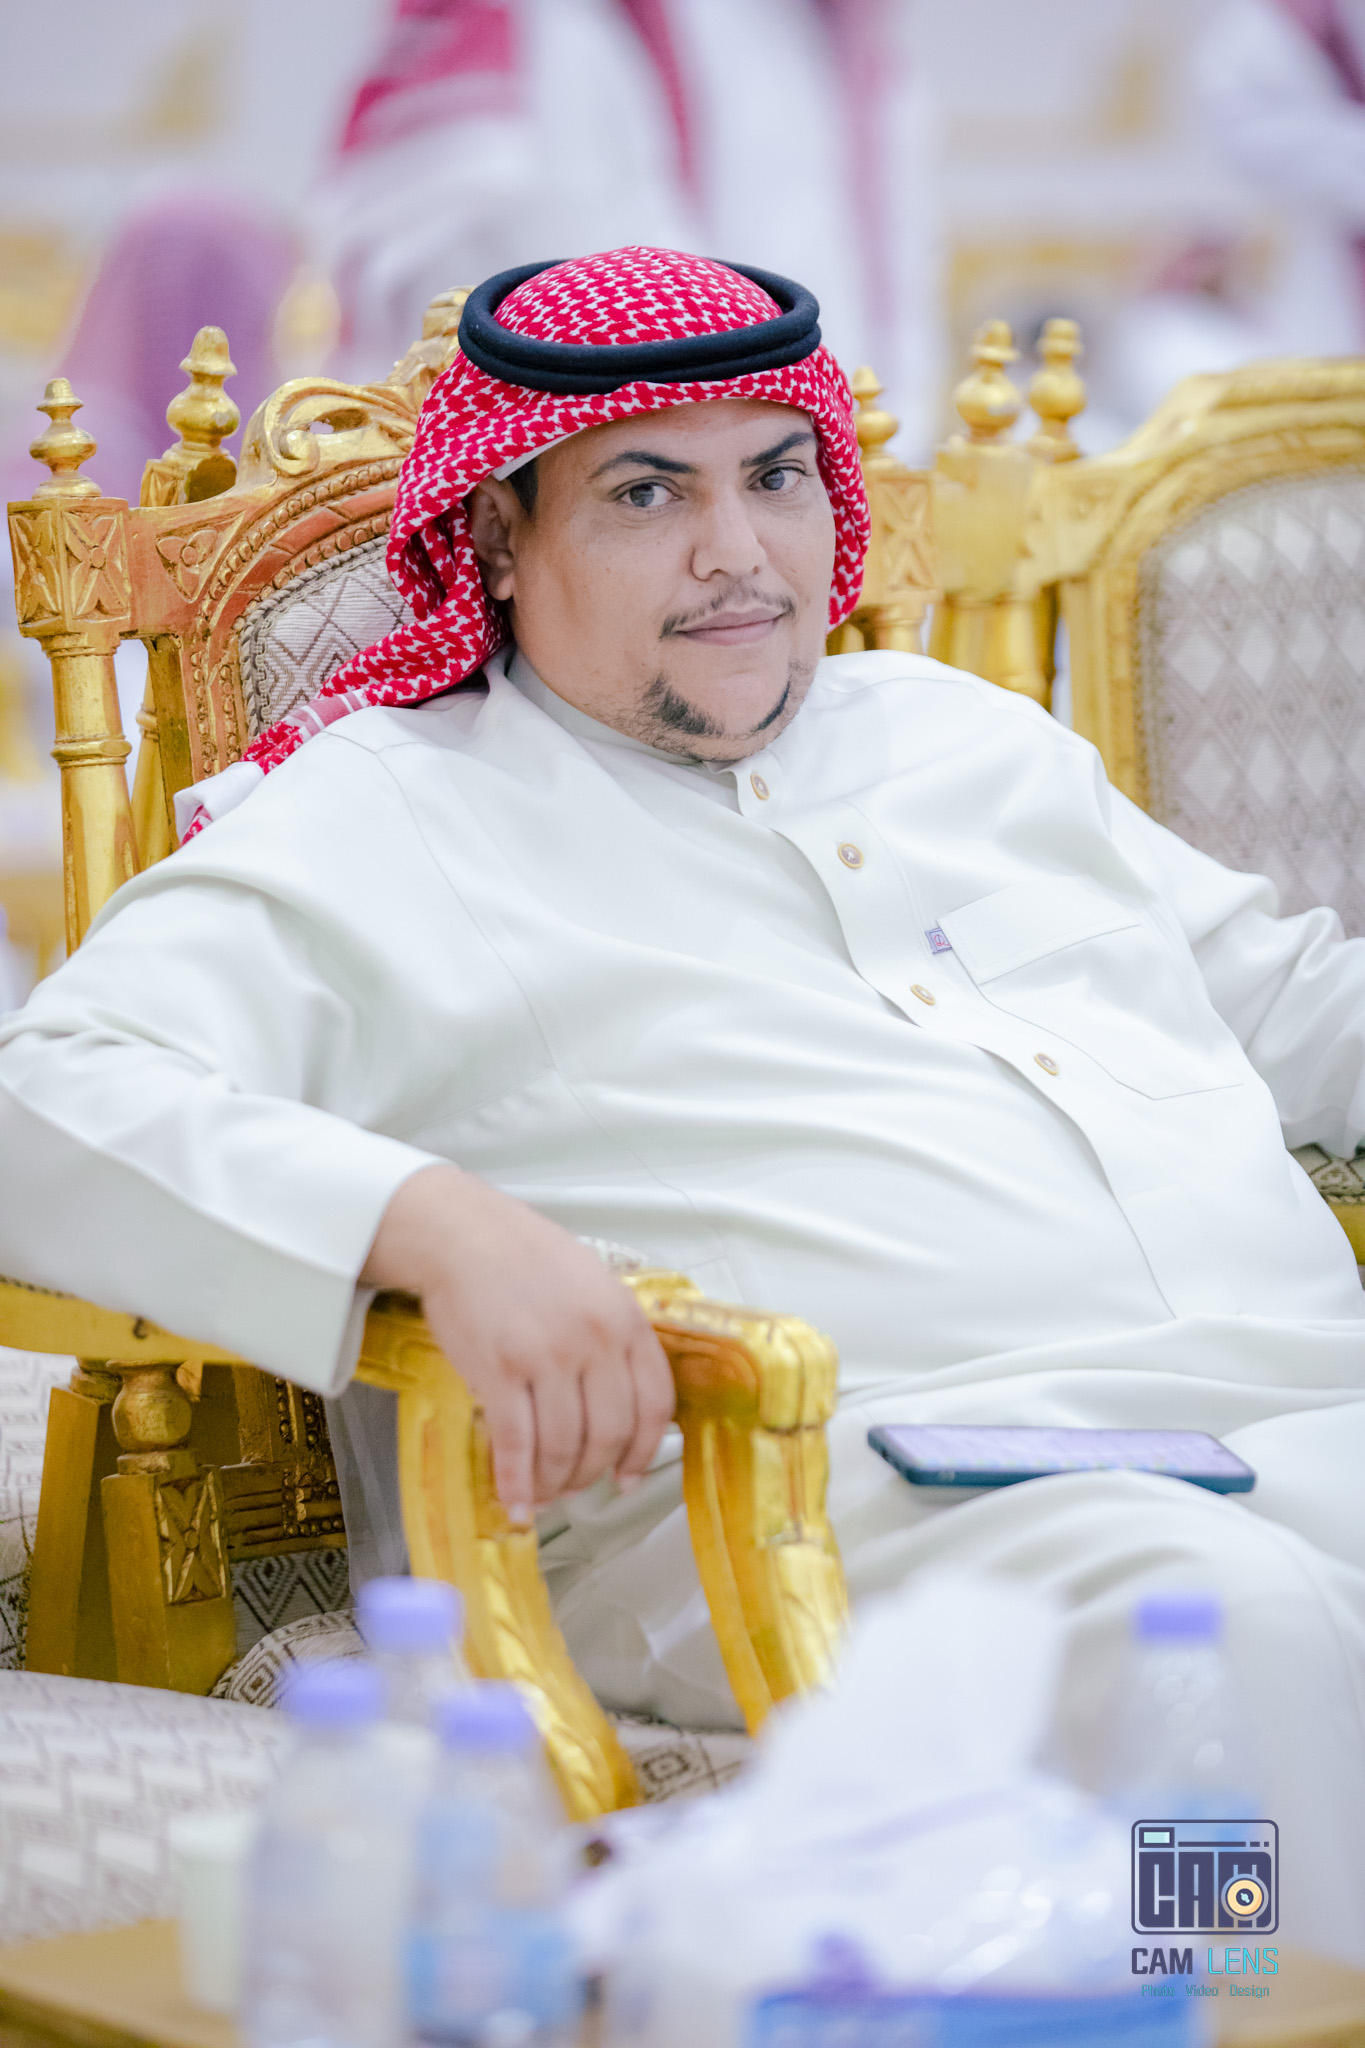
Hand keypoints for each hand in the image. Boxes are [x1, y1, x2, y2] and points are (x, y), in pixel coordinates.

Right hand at [361, 1165, 674, 1521]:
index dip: (642, 1451)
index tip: (627, 1475)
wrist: (461, 1233)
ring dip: (554, 1483)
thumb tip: (621, 1400)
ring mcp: (548, 1357)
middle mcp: (594, 1341)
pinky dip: (516, 1481)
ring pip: (564, 1446)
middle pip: (609, 1434)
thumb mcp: (594, 1285)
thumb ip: (613, 1338)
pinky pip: (517, 1443)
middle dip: (592, 1473)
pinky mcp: (500, 1370)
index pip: (654, 1404)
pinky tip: (514, 1498)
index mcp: (625, 1319)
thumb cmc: (524, 1256)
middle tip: (576, 1485)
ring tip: (542, 1492)